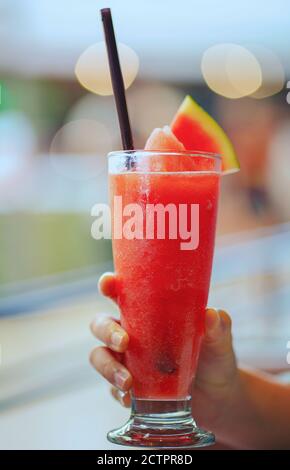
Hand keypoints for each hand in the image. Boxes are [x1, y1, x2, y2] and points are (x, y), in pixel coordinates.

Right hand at [89, 272, 238, 429]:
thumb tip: (210, 314)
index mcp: (148, 313)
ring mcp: (127, 361)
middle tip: (124, 342)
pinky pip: (111, 388)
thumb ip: (217, 326)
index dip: (109, 285)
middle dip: (106, 331)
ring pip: (100, 357)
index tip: (107, 284)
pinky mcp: (128, 388)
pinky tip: (131, 399)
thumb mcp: (219, 340)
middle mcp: (132, 333)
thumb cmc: (214, 356)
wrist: (219, 397)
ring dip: (108, 367)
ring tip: (127, 382)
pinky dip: (117, 393)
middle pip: (101, 324)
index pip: (122, 294)